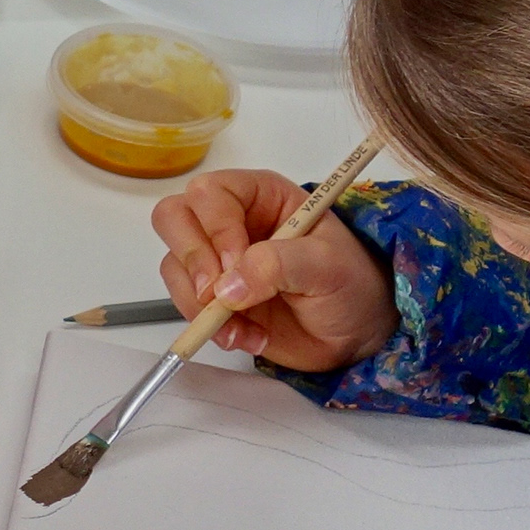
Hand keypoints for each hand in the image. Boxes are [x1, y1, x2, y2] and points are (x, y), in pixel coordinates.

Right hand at [151, 167, 396, 368]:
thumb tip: (227, 287)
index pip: (210, 193)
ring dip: (199, 302)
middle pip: (173, 217)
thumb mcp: (327, 266)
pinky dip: (208, 327)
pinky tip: (247, 336)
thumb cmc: (350, 284)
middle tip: (216, 294)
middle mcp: (230, 221)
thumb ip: (279, 265)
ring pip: (174, 265)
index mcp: (260, 196)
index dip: (215, 228)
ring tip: (242, 327)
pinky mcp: (212, 298)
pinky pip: (184, 305)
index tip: (234, 266)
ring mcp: (216, 260)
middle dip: (192, 259)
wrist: (356, 333)